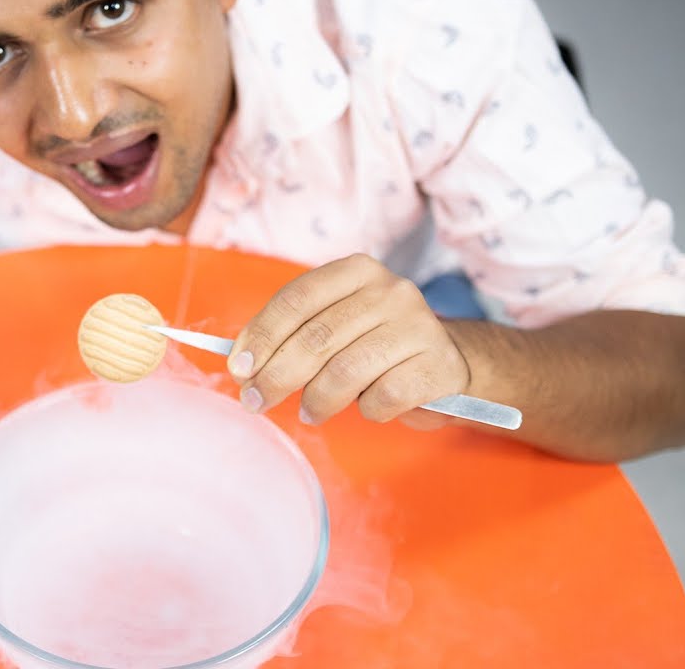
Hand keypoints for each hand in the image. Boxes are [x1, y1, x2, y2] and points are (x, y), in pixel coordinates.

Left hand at [227, 254, 470, 426]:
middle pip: (316, 337)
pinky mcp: (438, 365)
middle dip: (277, 375)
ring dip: (317, 399)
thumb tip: (242, 364)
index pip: (297, 299)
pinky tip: (367, 407)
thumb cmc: (375, 346)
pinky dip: (366, 410)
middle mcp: (390, 291)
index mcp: (357, 271)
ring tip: (309, 412)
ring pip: (346, 371)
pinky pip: (383, 397)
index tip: (239, 368)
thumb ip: (294, 334)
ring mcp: (418, 326)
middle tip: (256, 401)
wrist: (445, 364)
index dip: (262, 336)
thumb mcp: (336, 324)